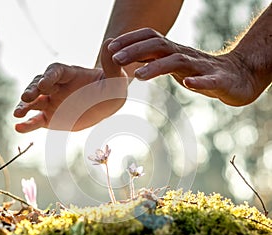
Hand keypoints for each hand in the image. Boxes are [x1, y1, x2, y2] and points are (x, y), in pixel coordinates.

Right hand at [13, 39, 127, 131]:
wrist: (107, 103)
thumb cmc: (112, 88)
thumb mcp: (116, 78)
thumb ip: (111, 64)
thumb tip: (110, 43)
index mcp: (69, 74)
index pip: (55, 72)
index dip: (49, 77)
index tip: (44, 85)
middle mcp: (56, 86)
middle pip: (39, 85)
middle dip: (32, 90)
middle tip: (26, 97)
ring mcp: (52, 102)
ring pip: (34, 102)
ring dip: (24, 107)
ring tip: (17, 114)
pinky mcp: (50, 117)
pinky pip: (36, 121)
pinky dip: (27, 124)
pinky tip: (18, 128)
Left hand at [108, 28, 259, 105]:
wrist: (236, 77)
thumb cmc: (200, 72)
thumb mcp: (173, 65)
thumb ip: (155, 61)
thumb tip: (132, 59)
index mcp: (173, 52)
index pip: (150, 39)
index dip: (130, 41)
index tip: (111, 48)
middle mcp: (185, 55)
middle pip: (159, 46)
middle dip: (135, 50)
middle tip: (115, 59)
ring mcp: (201, 66)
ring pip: (178, 61)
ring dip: (156, 67)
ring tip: (139, 76)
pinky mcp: (218, 80)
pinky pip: (208, 79)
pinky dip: (198, 81)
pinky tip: (187, 84)